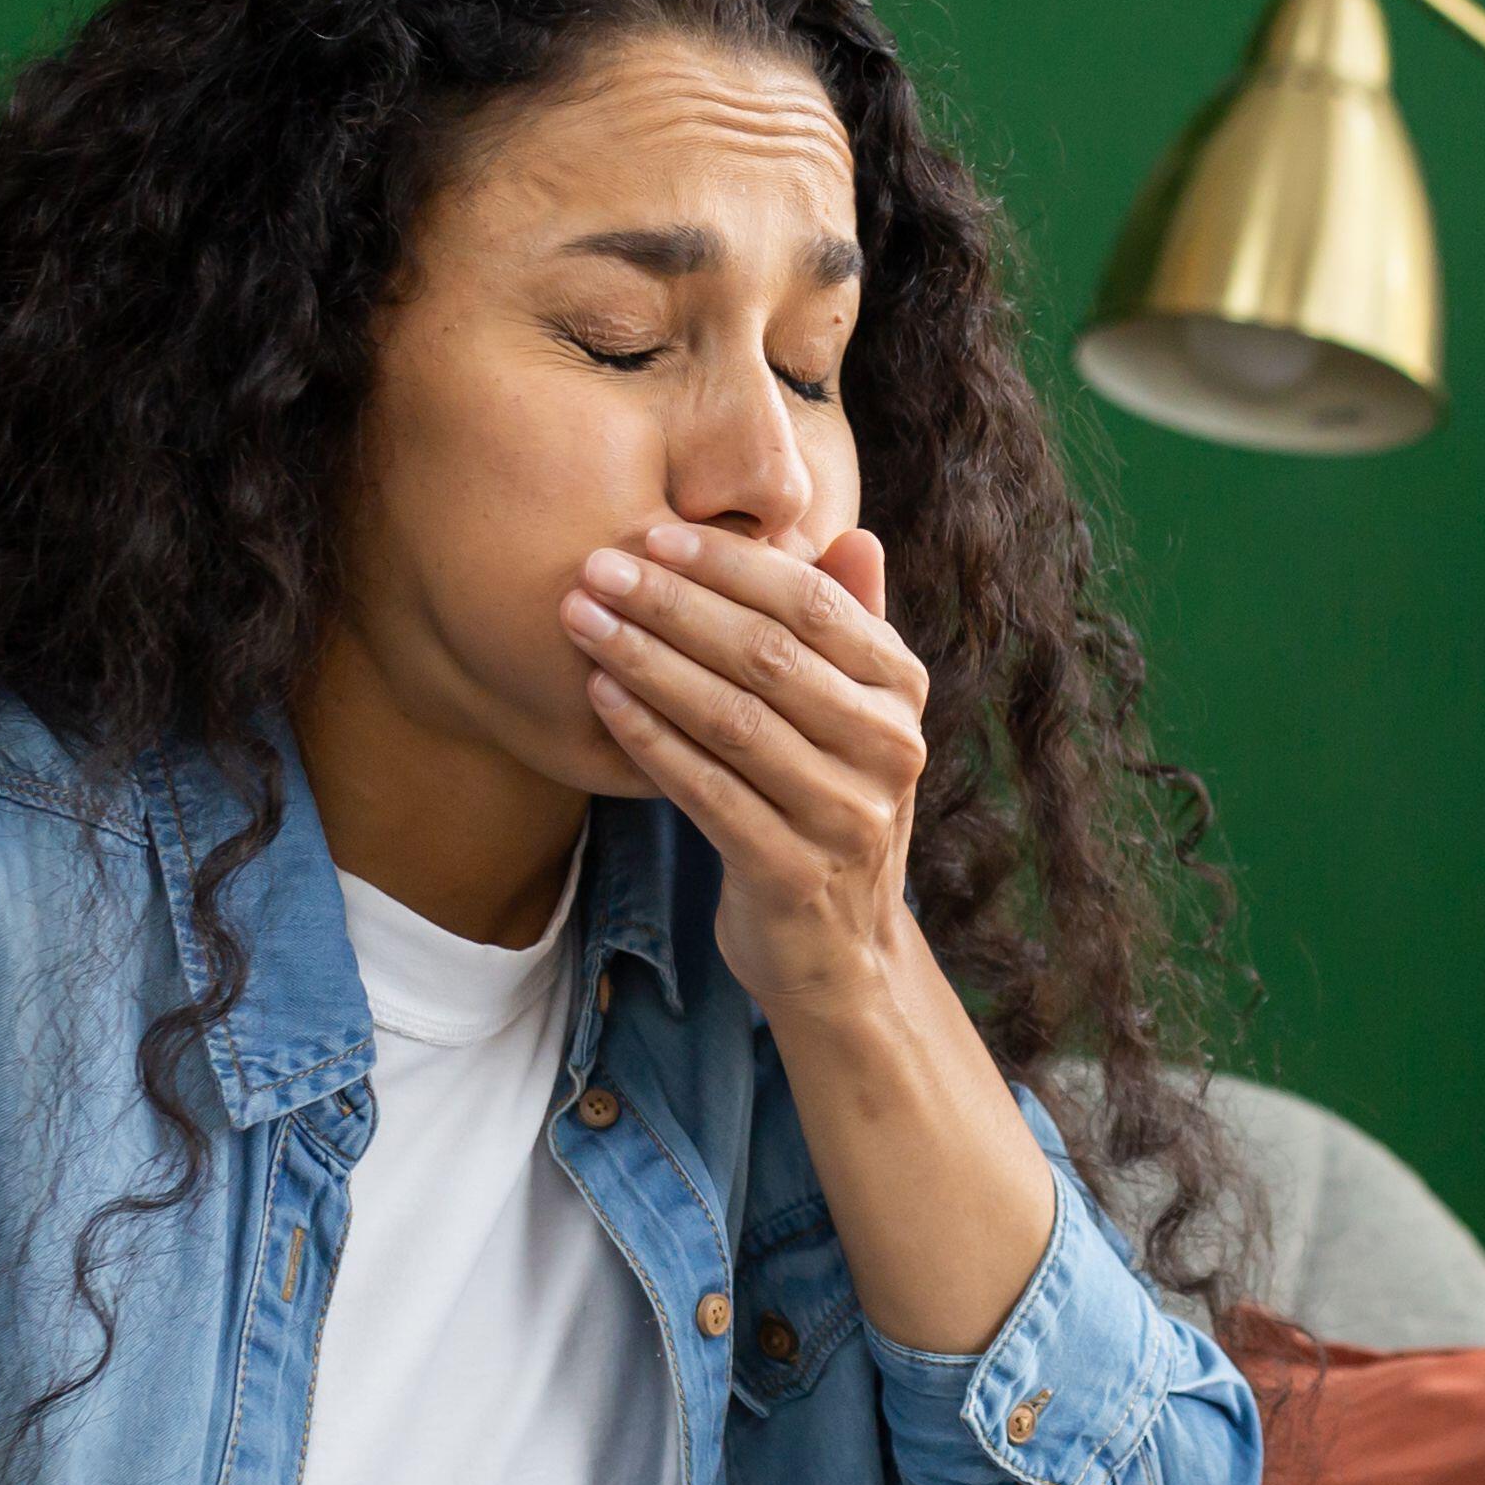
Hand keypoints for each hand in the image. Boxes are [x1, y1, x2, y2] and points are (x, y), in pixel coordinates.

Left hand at [565, 519, 934, 1021]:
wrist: (840, 949)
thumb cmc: (827, 806)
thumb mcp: (856, 717)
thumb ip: (852, 630)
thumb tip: (853, 535)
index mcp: (902, 693)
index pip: (813, 605)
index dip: (730, 564)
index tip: (653, 535)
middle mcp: (888, 750)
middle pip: (767, 656)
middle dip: (672, 604)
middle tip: (597, 568)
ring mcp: (845, 816)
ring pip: (731, 719)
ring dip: (647, 662)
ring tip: (582, 622)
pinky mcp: (792, 873)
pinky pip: (706, 791)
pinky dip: (650, 739)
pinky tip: (601, 699)